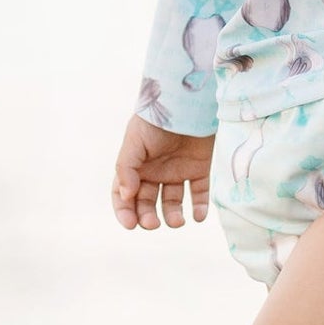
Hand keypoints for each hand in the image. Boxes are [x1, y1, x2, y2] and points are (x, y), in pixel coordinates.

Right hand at [112, 115, 214, 229]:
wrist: (186, 99)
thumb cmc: (155, 118)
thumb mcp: (134, 141)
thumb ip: (126, 168)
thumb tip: (126, 195)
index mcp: (135, 167)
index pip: (124, 196)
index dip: (124, 211)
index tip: (131, 224)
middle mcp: (155, 173)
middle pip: (147, 203)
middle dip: (148, 216)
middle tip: (152, 223)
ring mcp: (177, 171)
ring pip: (173, 202)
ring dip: (174, 215)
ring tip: (178, 222)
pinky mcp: (199, 168)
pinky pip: (199, 192)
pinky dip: (200, 206)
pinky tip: (198, 216)